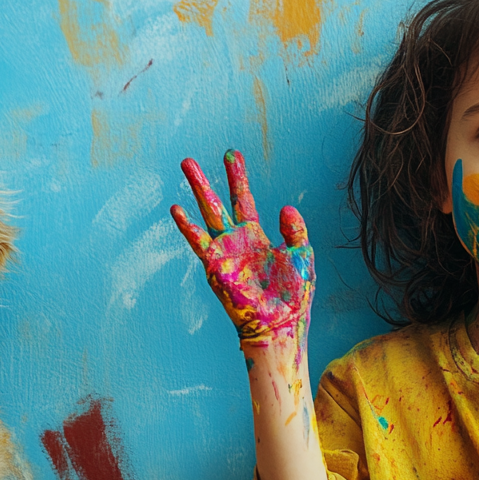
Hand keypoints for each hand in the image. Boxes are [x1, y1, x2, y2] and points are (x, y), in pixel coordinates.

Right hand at [171, 150, 314, 343]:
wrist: (280, 324)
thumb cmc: (293, 297)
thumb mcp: (302, 256)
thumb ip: (295, 230)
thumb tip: (285, 207)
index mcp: (256, 237)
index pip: (242, 200)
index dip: (237, 178)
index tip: (230, 154)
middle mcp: (236, 241)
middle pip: (217, 203)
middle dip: (205, 181)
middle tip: (188, 160)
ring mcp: (224, 253)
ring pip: (206, 214)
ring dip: (196, 191)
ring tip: (185, 168)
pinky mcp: (216, 267)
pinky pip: (199, 242)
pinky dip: (187, 226)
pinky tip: (176, 209)